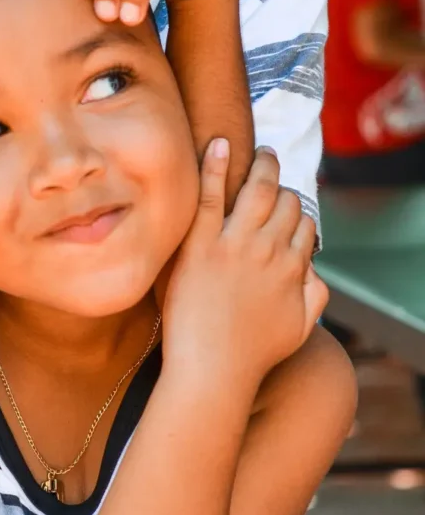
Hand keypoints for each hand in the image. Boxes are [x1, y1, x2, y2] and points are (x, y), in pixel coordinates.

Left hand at [160, 143, 326, 392]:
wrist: (212, 370)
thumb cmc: (252, 355)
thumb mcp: (300, 328)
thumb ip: (315, 296)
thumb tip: (315, 269)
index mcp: (292, 268)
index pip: (304, 224)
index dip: (297, 210)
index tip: (287, 203)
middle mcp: (268, 250)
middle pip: (285, 201)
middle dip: (282, 181)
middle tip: (271, 163)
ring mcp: (234, 244)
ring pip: (257, 190)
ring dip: (262, 165)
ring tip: (259, 151)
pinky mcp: (200, 244)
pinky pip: (209, 196)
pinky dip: (214, 166)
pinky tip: (218, 144)